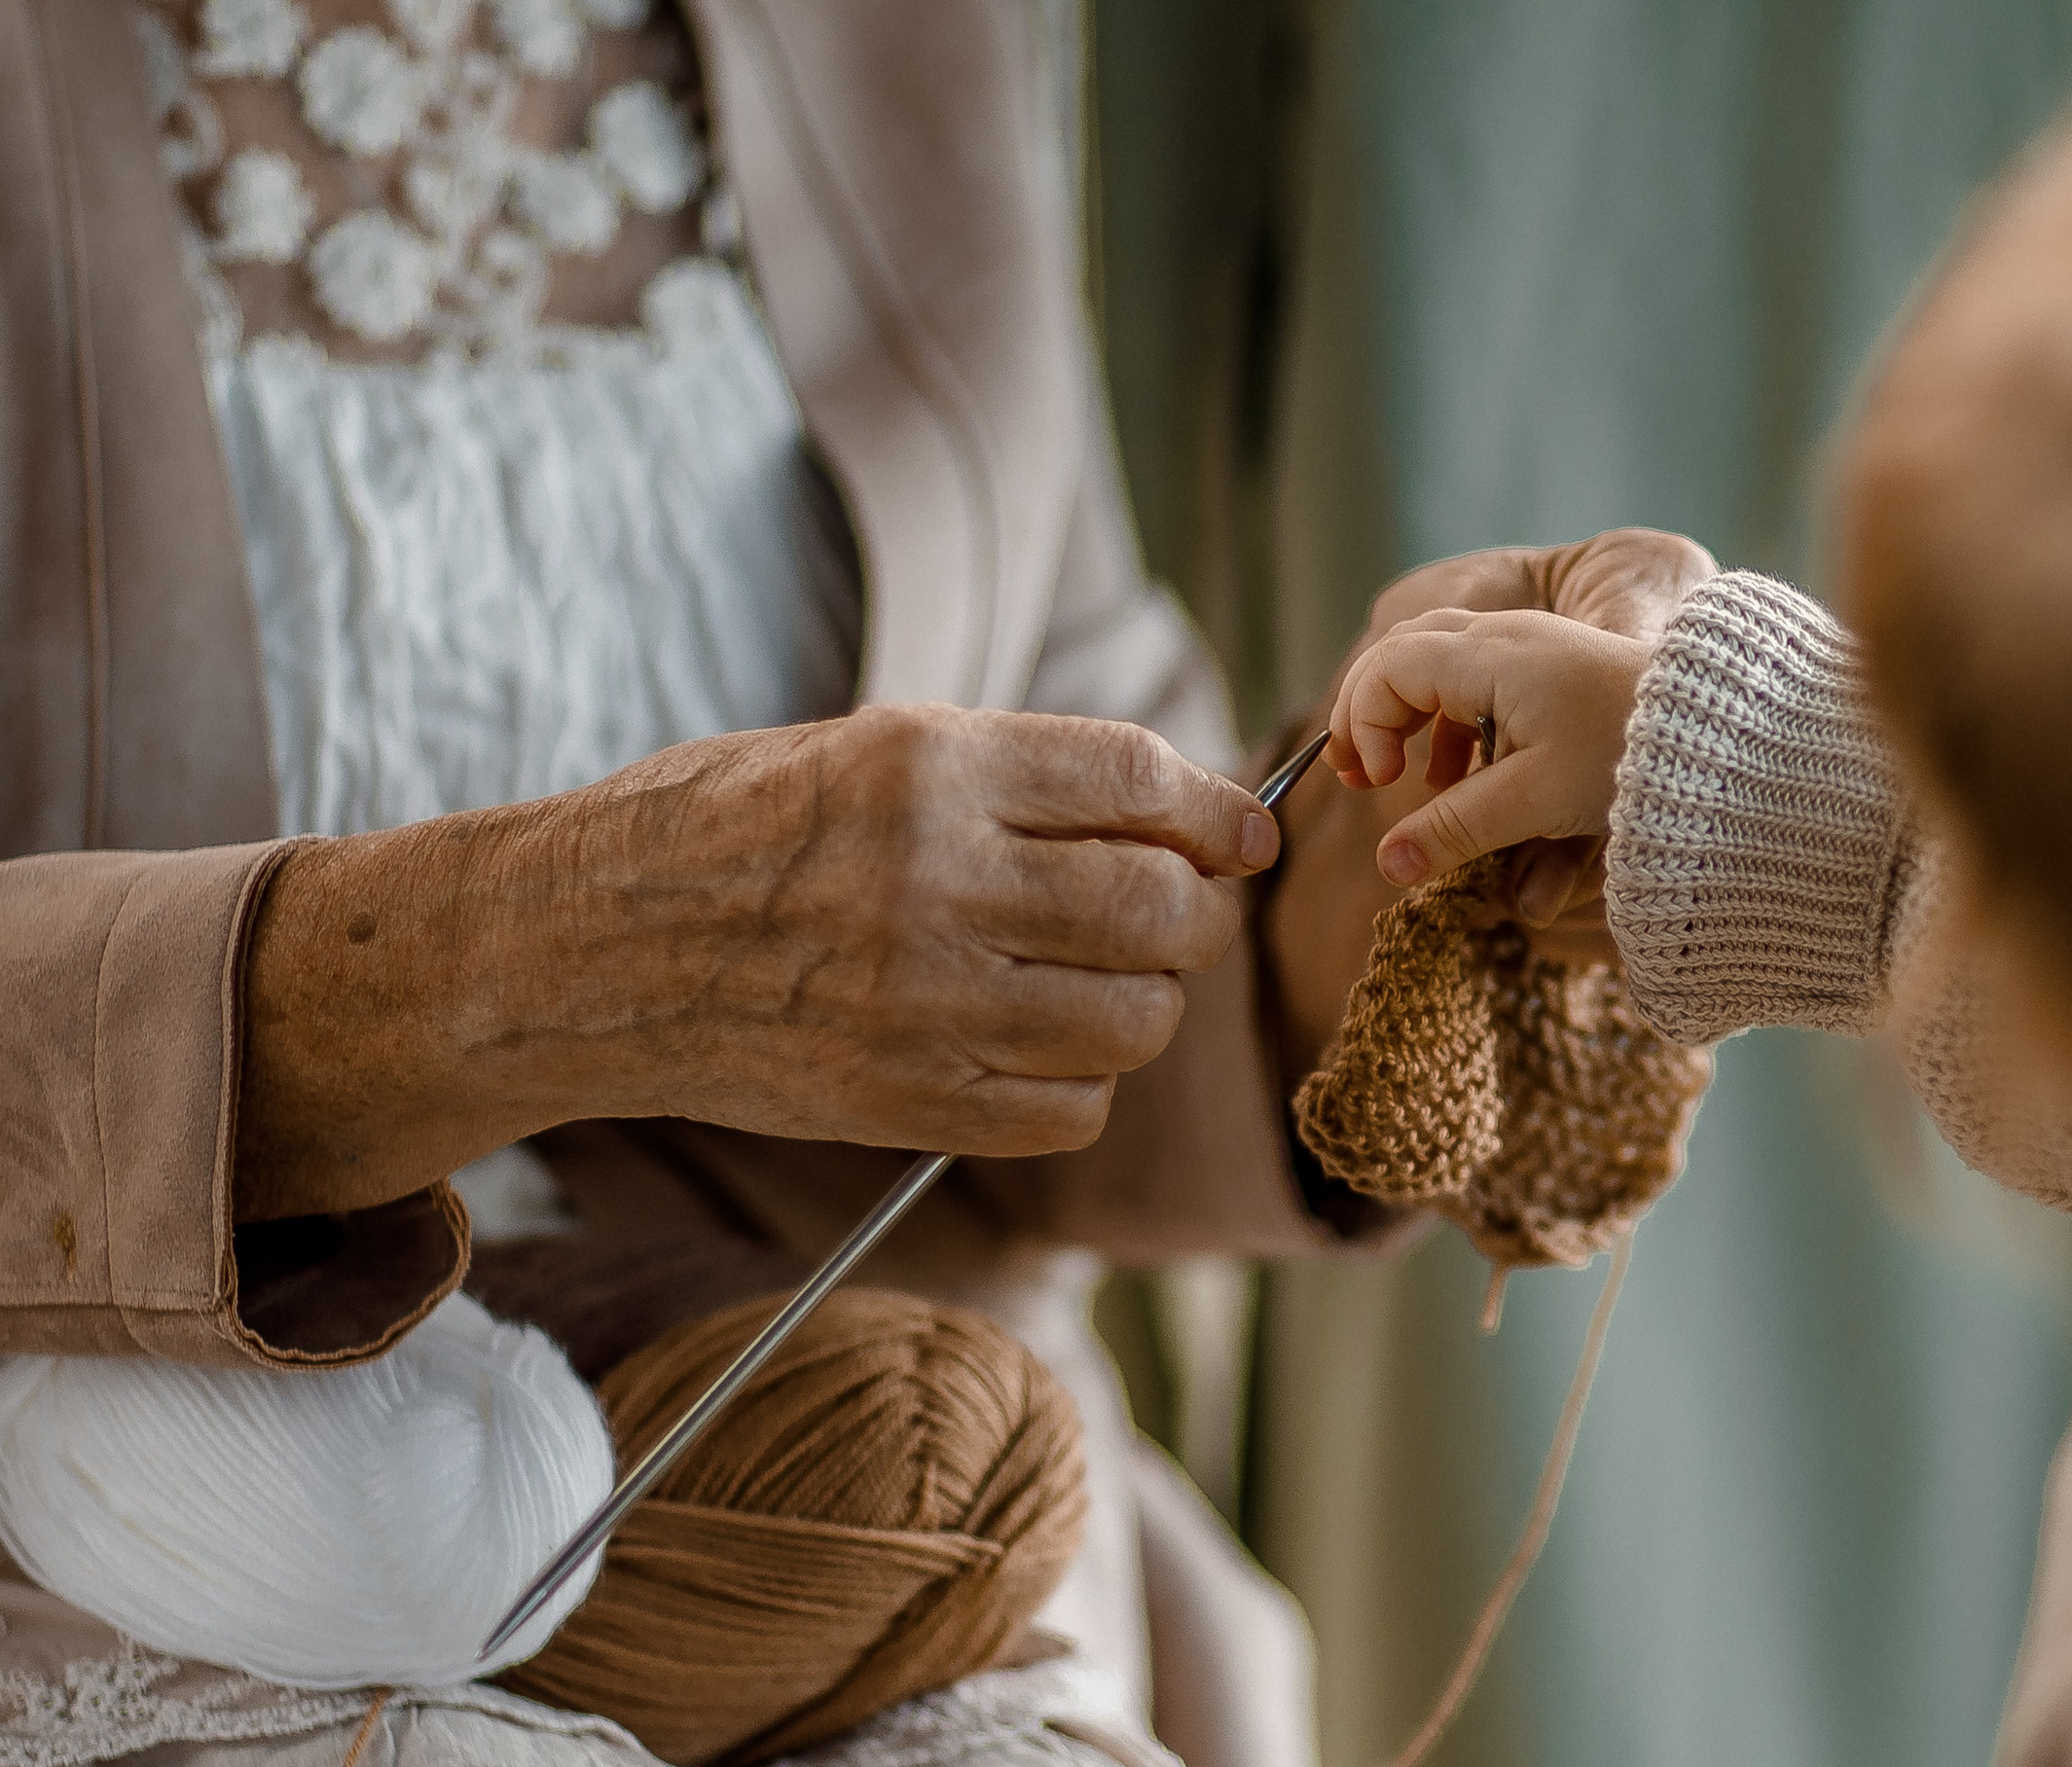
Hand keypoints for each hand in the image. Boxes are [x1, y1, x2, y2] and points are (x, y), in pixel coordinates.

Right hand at [237, 706, 1278, 1219]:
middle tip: (1175, 912)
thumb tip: (1186, 811)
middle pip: (1160, 909)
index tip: (1242, 833)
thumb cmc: (723, 830)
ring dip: (1143, 1002)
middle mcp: (933, 882)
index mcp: (924, 768)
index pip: (1137, 782)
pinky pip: (1070, 1110)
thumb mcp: (863, 750)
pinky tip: (1032, 1047)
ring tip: (1093, 979)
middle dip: (1197, 913)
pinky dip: (1079, 1083)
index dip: (1215, 810)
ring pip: (1134, 1020)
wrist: (579, 951)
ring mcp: (920, 1004)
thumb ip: (1019, 778)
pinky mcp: (903, 1102)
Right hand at [1264, 528, 1715, 1076]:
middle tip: (1362, 777)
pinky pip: (1475, 677)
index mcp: (1492, 655)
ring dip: (1408, 716)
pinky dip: (1449, 719)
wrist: (1727, 737)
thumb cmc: (1635, 762)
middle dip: (1371, 714)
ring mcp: (1531, 648)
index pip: (1388, 669)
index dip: (1367, 724)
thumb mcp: (1537, 802)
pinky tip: (1457, 773)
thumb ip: (1454, 830)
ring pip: (1437, 661)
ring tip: (1401, 778)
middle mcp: (1505, 637)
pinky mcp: (1554, 671)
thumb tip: (1388, 865)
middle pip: (1402, 653)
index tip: (1383, 784)